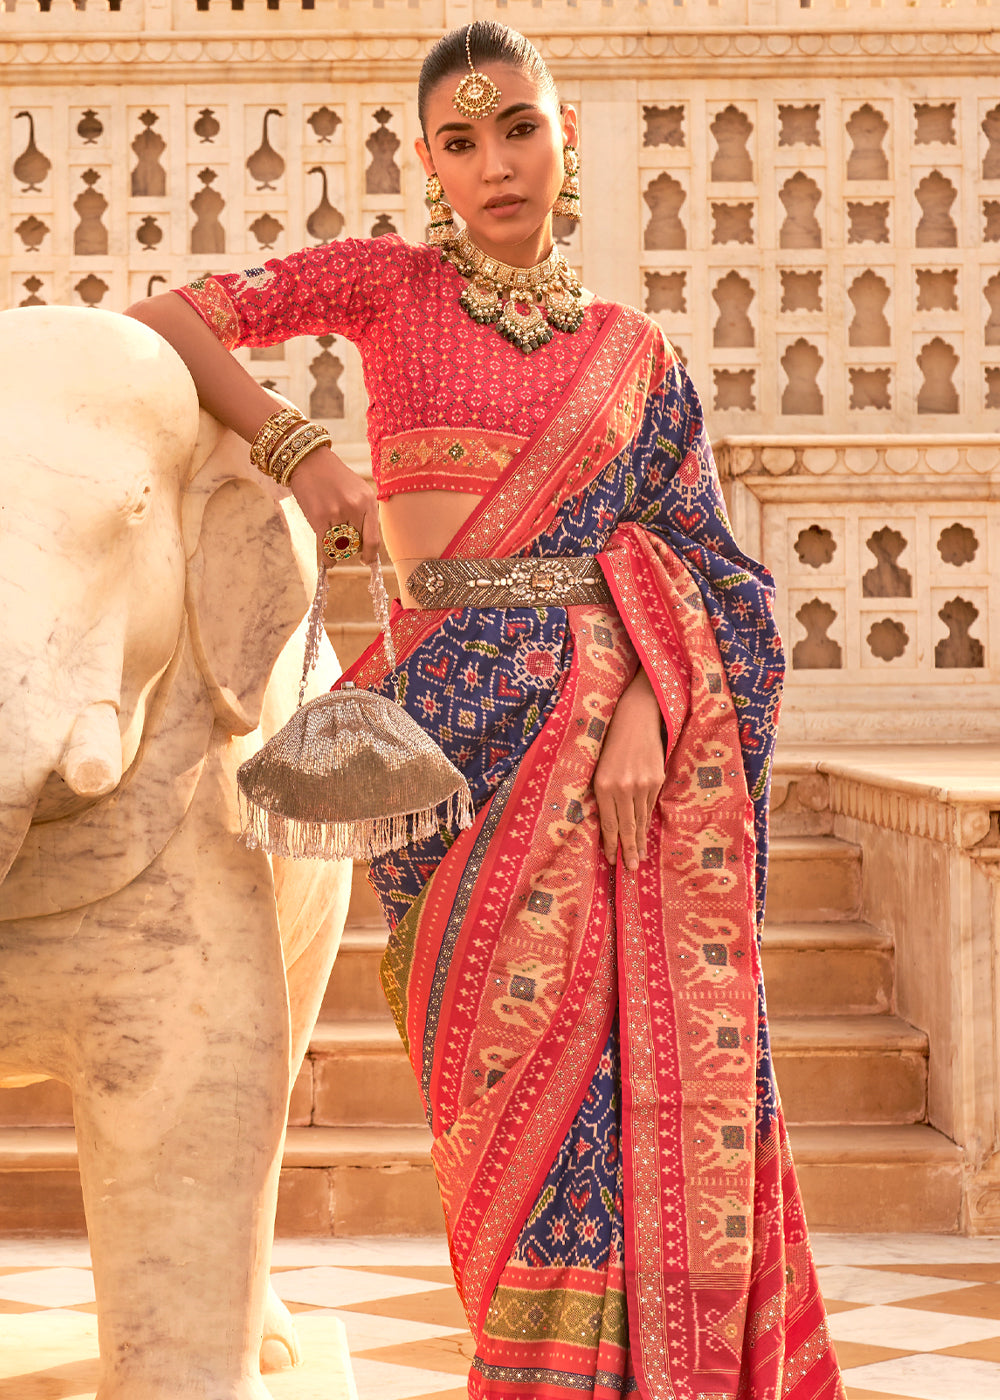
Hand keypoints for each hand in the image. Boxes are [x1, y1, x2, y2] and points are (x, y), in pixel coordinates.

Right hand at [287, 445, 380, 566]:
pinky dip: (327, 558)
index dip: (370, 555)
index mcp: (368, 501)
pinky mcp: (319, 517)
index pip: (373, 539)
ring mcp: (337, 513)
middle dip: (352, 550)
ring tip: (334, 549)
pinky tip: (328, 561)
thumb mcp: (358, 490)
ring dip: (338, 552)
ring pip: (340, 546)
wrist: (310, 461)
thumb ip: (364, 513)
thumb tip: (366, 545)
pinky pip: (325, 547)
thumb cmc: (334, 478)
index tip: (367, 561)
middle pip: (356, 544)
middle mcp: (355, 507)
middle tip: (346, 548)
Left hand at [592, 668, 664, 871]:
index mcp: (604, 785)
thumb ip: (602, 793)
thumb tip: (607, 821)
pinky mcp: (656, 779)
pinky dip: (646, 820)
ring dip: (639, 839)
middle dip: (628, 850)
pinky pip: (649, 805)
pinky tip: (645, 832)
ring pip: (640, 818)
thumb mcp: (598, 766)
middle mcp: (623, 788)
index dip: (610, 844)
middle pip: (626, 827)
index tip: (612, 860)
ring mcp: (643, 784)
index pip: (608, 823)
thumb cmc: (609, 741)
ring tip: (639, 857)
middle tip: (629, 870)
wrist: (636, 717)